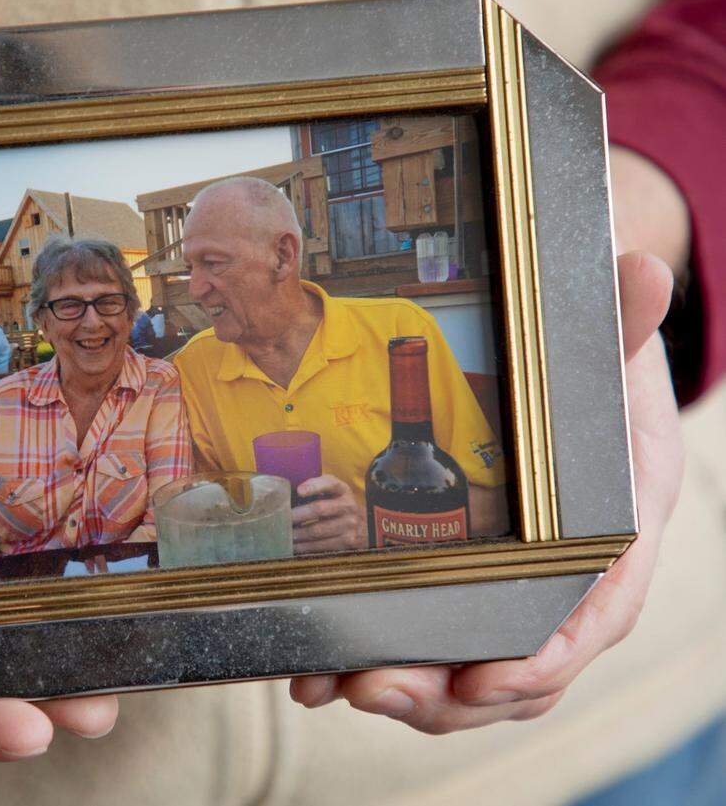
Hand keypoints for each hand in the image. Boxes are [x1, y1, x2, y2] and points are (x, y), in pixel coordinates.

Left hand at [289, 251, 680, 731]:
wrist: (587, 395)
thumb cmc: (601, 384)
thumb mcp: (616, 353)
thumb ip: (625, 322)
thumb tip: (644, 271)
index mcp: (623, 539)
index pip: (595, 616)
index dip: (544, 656)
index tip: (483, 677)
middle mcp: (578, 587)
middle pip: (523, 670)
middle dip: (446, 693)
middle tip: (371, 688)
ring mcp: (527, 600)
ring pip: (477, 679)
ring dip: (407, 695)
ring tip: (333, 686)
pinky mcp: (482, 600)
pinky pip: (444, 655)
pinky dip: (387, 670)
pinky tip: (322, 673)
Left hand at [290, 474, 366, 553]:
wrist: (369, 525)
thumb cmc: (340, 505)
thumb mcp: (335, 491)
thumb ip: (317, 486)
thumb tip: (291, 491)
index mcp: (343, 490)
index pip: (330, 483)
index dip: (314, 486)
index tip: (299, 491)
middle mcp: (348, 506)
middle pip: (319, 509)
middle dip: (297, 515)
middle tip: (282, 519)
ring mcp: (349, 525)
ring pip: (318, 530)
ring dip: (298, 533)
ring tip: (284, 534)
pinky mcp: (348, 542)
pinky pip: (322, 545)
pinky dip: (305, 547)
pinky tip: (295, 546)